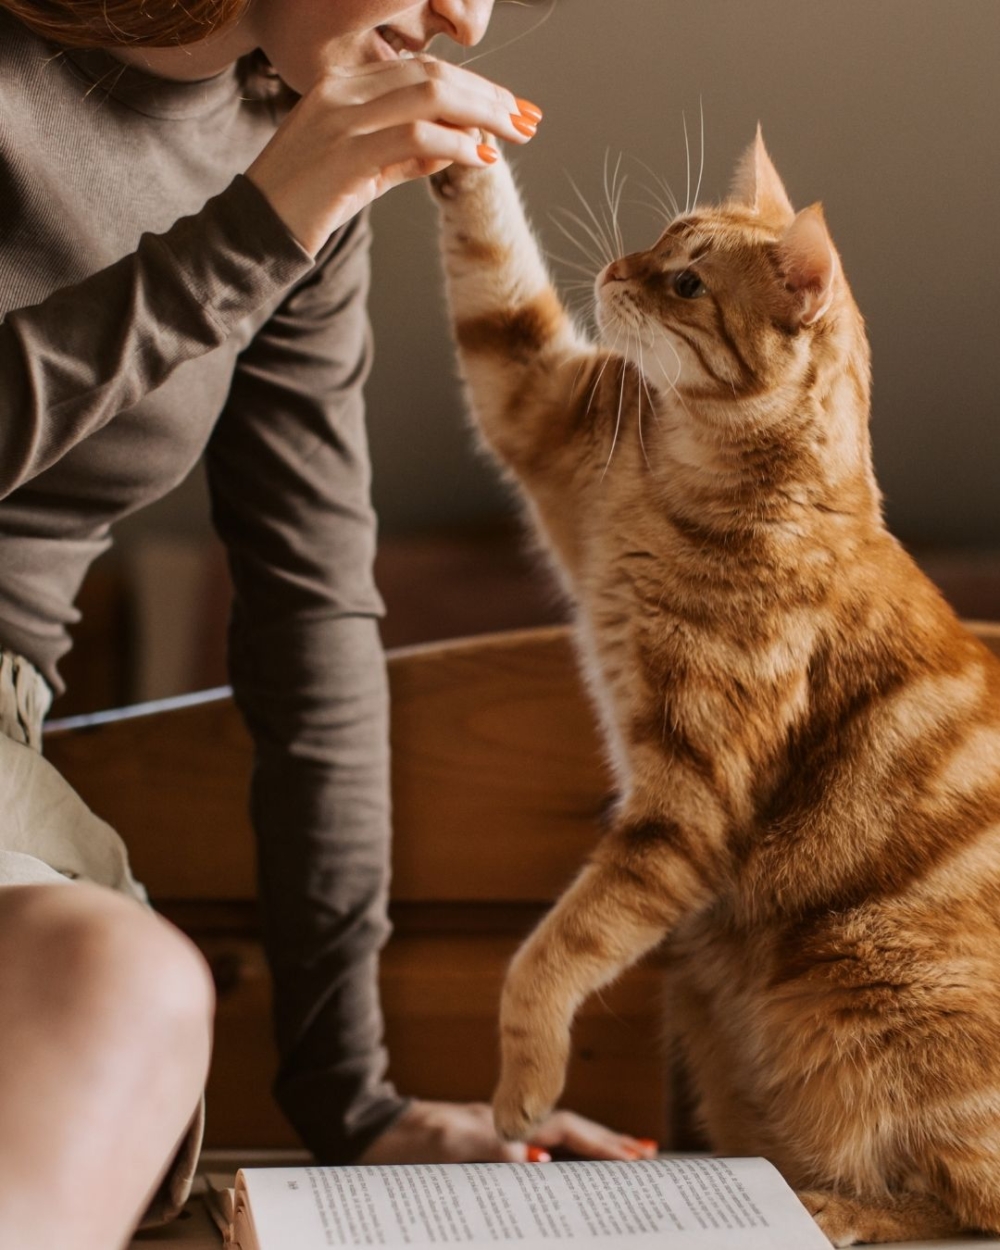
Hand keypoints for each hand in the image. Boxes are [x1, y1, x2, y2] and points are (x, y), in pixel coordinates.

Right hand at [246, 58, 539, 255]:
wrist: (257, 232)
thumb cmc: (309, 204)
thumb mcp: (363, 171)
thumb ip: (406, 155)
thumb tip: (461, 147)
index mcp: (342, 84)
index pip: (420, 70)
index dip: (473, 85)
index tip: (510, 107)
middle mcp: (341, 90)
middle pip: (432, 75)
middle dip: (488, 95)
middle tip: (526, 119)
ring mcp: (342, 118)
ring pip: (429, 95)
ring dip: (481, 114)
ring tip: (513, 135)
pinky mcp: (346, 153)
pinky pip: (416, 136)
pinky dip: (457, 144)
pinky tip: (481, 158)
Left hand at [356, 1099, 656, 1164]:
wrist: (363, 1135)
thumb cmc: (400, 1144)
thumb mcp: (446, 1145)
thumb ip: (493, 1150)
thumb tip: (538, 1160)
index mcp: (503, 1121)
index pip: (565, 1132)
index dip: (603, 1145)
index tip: (639, 1157)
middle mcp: (502, 1127)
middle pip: (565, 1135)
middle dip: (606, 1147)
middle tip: (644, 1160)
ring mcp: (490, 1139)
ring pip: (548, 1146)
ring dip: (583, 1158)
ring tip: (618, 1167)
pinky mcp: (475, 1156)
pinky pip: (526, 1162)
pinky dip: (552, 1168)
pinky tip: (558, 1178)